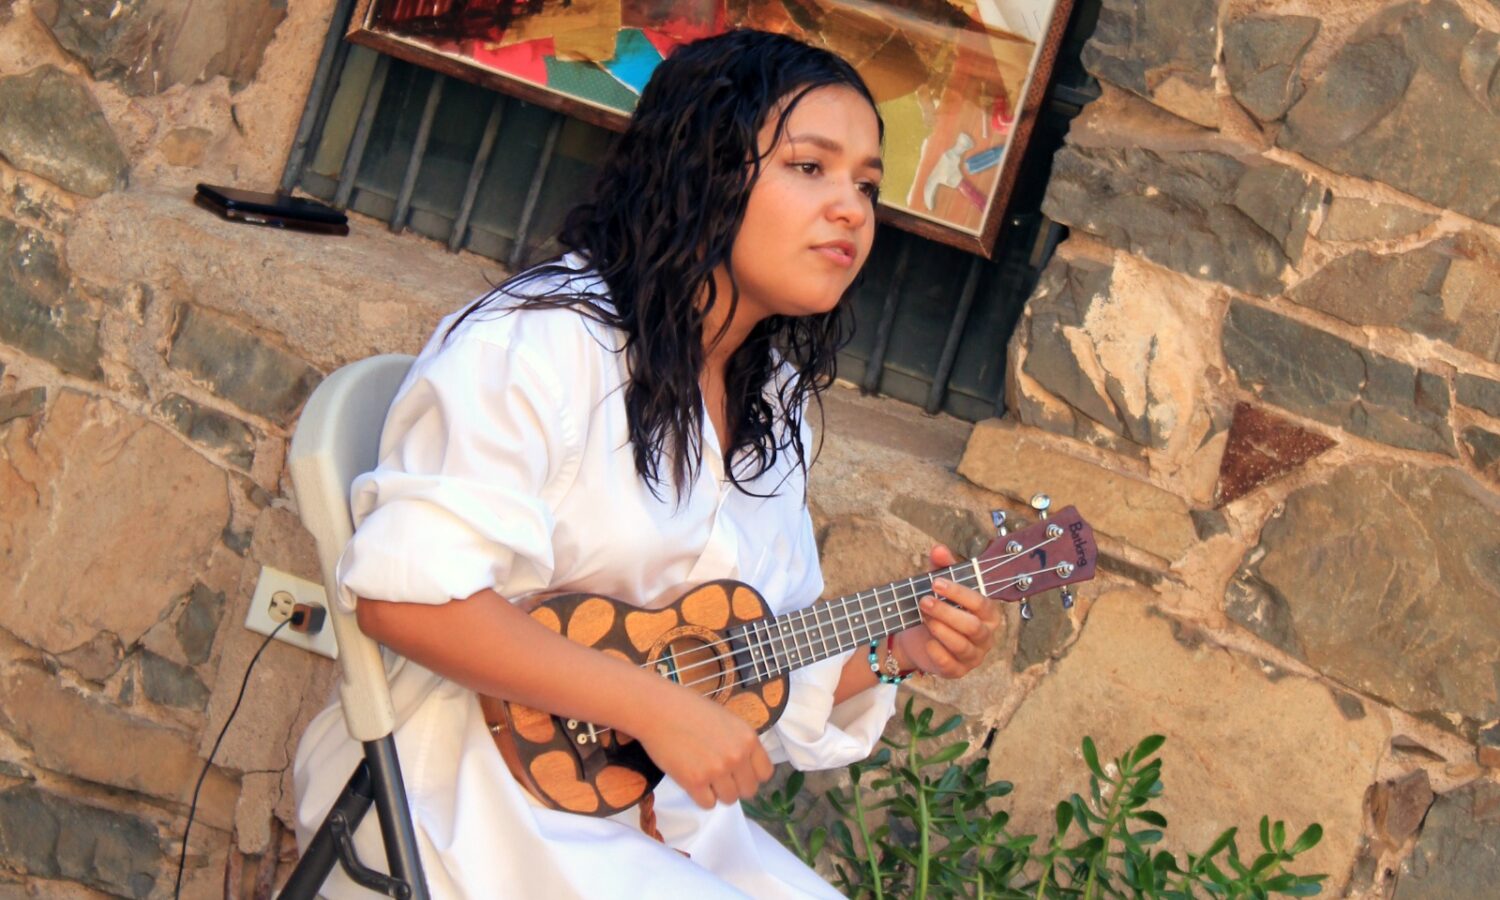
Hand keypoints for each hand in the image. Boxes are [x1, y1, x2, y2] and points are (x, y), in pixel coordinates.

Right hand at [633, 685, 773, 809]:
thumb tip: (745, 769)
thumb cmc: (690, 710)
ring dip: (717, 792)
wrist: (658, 709)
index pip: (765, 773)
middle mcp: (737, 756)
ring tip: (703, 776)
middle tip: (718, 776)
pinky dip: (700, 797)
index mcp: (748, 738)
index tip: (739, 773)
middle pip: (748, 791)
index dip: (752, 775)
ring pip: (729, 800)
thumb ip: (740, 744)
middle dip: (734, 786)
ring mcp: (716, 770)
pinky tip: (692, 780)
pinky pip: (708, 804)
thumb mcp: (727, 721)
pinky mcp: (695, 782)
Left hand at [892, 544, 1003, 678]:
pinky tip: (927, 642)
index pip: (981, 603)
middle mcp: (985, 635)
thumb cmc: (936, 609)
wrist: (917, 638)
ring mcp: (973, 656)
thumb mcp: (937, 587)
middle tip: (924, 601)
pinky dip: (938, 652)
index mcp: (987, 613)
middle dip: (946, 612)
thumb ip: (941, 567)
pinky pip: (951, 664)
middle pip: (972, 626)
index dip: (959, 593)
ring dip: (940, 629)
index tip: (936, 582)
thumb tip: (939, 549)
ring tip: (924, 617)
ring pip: (962, 645)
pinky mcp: (958, 671)